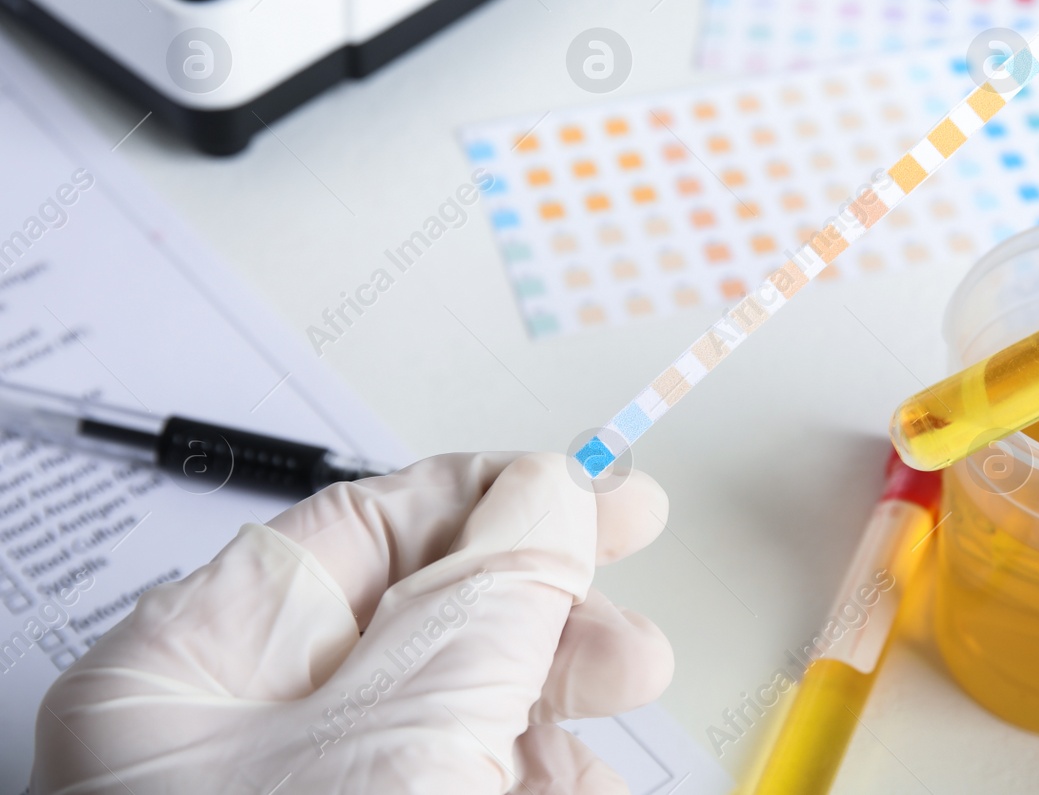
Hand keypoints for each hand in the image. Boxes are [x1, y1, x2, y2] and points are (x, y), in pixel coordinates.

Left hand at [33, 452, 672, 793]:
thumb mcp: (409, 733)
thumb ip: (489, 595)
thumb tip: (550, 492)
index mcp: (189, 681)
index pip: (352, 533)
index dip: (486, 496)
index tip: (591, 488)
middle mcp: (236, 746)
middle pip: (416, 619)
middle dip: (541, 600)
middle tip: (634, 586)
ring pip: (454, 711)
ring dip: (556, 697)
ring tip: (629, 690)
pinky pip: (465, 787)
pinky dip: (538, 778)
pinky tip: (582, 785)